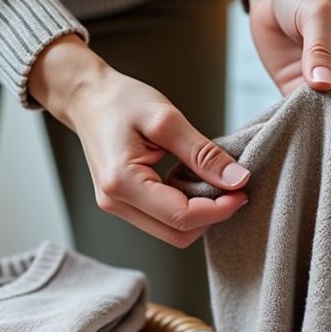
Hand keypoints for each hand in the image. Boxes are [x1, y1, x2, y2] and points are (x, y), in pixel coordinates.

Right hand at [27, 35, 249, 246]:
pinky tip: (193, 182)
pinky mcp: (123, 203)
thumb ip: (203, 153)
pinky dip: (184, 208)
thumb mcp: (166, 119)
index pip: (182, 217)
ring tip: (213, 182)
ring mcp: (117, 206)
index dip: (219, 209)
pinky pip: (161, 220)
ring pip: (171, 232)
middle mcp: (116, 203)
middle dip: (212, 216)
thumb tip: (237, 179)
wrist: (87, 97)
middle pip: (177, 234)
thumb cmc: (120, 100)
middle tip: (234, 188)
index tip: (243, 190)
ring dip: (199, 214)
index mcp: (123, 183)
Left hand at [247, 0, 330, 108]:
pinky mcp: (308, 91)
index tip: (313, 79)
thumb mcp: (315, 14)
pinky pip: (309, 111)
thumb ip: (319, 49)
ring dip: (311, 103)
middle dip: (324, 97)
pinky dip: (299, 108)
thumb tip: (323, 84)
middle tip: (303, 79)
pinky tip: (290, 94)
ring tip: (296, 81)